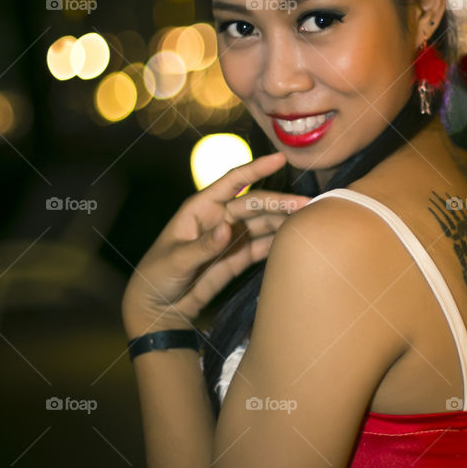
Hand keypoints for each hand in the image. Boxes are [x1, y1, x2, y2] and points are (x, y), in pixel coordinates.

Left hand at [122, 152, 309, 337]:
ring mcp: (231, 238)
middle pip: (255, 204)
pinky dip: (278, 242)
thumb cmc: (157, 276)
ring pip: (263, 224)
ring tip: (308, 220)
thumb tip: (227, 227)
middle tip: (307, 203)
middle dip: (280, 202)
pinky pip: (262, 246)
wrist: (159, 308)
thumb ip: (203, 245)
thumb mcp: (176, 260)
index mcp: (201, 208)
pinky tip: (294, 240)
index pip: (232, 181)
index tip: (280, 159)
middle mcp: (219, 218)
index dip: (256, 168)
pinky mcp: (238, 258)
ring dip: (283, 221)